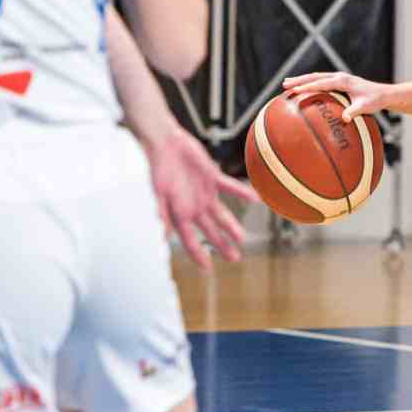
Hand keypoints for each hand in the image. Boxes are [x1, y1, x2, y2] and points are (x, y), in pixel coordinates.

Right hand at [140, 124, 256, 268]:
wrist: (163, 142)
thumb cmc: (156, 168)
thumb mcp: (157, 193)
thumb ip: (162, 214)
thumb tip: (163, 236)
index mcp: (179, 213)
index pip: (190, 239)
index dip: (198, 254)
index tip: (208, 268)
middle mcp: (193, 206)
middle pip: (209, 231)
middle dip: (221, 244)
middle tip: (234, 258)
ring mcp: (204, 193)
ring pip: (221, 214)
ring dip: (231, 225)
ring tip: (242, 237)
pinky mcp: (212, 177)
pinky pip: (230, 187)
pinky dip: (242, 193)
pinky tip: (256, 199)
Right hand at [281, 71, 391, 120]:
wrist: (384, 93)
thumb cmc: (375, 100)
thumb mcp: (366, 107)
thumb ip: (355, 111)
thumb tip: (345, 119)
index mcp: (343, 81)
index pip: (321, 83)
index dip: (307, 86)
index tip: (295, 90)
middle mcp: (339, 77)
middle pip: (315, 76)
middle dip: (299, 80)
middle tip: (285, 84)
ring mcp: (339, 78)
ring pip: (316, 77)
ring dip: (303, 79)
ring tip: (288, 83)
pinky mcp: (339, 81)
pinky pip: (321, 81)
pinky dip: (310, 83)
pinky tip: (304, 88)